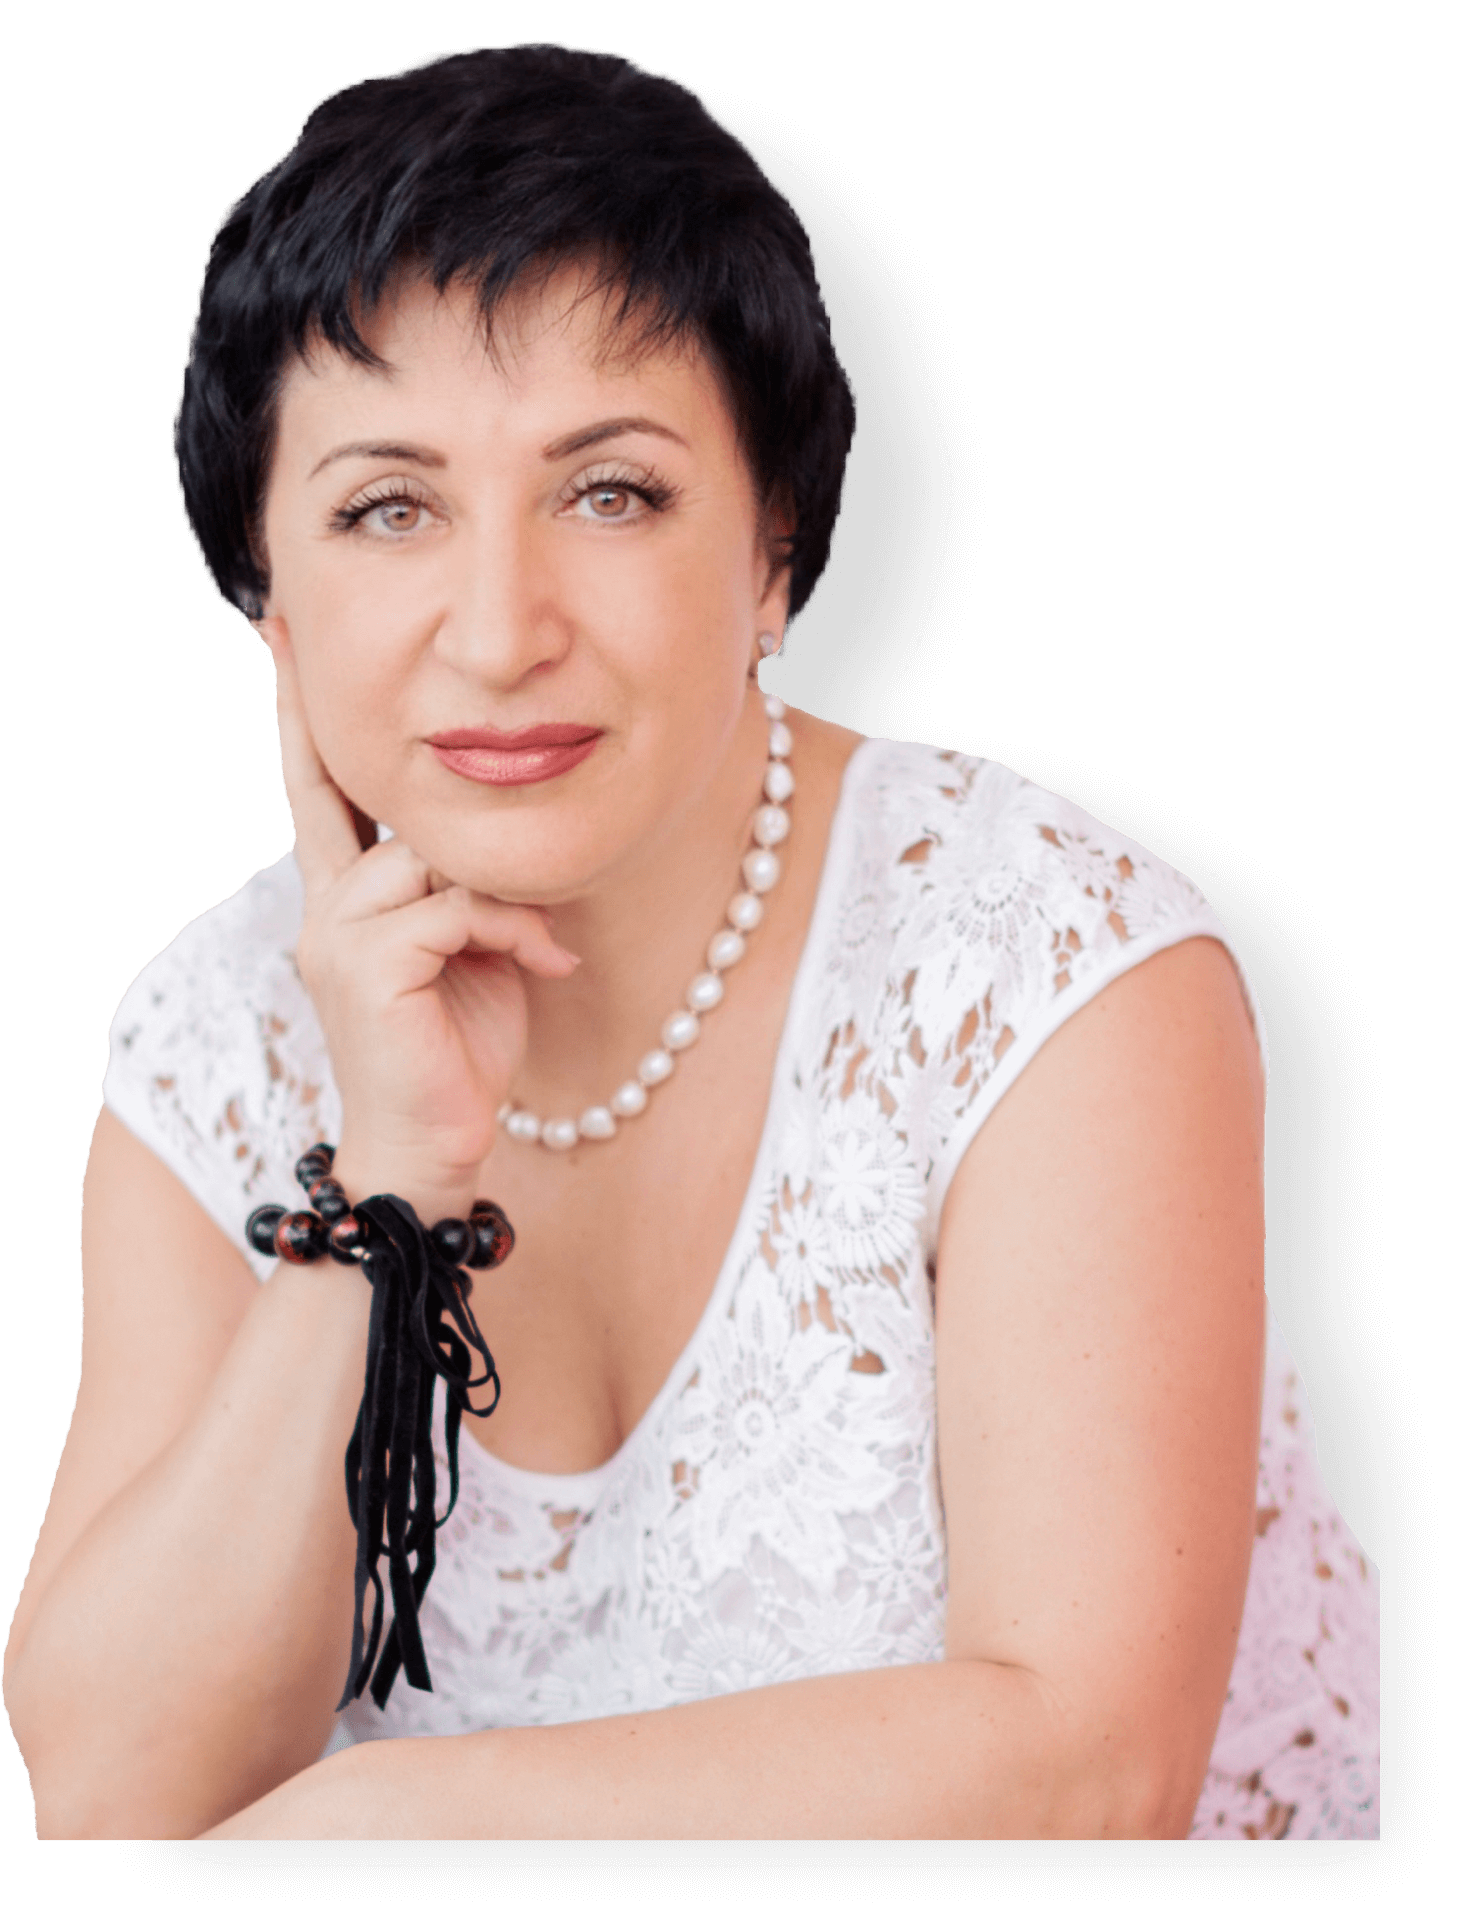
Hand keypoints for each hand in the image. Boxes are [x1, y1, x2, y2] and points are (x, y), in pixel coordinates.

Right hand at [256, 619, 578, 1213]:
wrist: (435, 1147)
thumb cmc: (459, 1050)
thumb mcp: (473, 949)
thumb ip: (466, 885)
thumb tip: (498, 836)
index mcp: (345, 900)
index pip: (316, 791)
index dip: (298, 717)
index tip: (278, 635)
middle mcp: (327, 908)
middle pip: (361, 798)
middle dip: (390, 755)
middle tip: (364, 696)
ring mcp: (339, 935)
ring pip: (426, 855)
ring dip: (499, 892)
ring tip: (540, 946)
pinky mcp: (370, 966)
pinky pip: (454, 906)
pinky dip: (512, 929)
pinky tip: (545, 965)